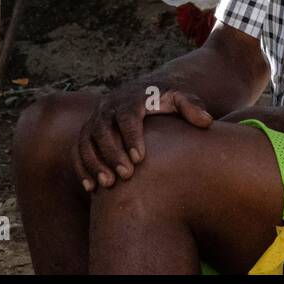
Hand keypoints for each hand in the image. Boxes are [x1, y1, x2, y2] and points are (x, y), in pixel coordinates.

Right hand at [72, 81, 212, 190]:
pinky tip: (91, 188)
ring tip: (107, 184)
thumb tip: (206, 121)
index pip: (126, 115)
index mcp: (131, 98)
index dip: (131, 136)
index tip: (140, 159)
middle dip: (112, 153)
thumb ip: (192, 107)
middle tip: (126, 176)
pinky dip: (81, 168)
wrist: (144, 94)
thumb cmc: (166, 101)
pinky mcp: (87, 132)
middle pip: (102, 129)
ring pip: (86, 140)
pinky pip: (77, 149)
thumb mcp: (181, 97)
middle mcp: (109, 106)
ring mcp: (95, 119)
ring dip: (93, 162)